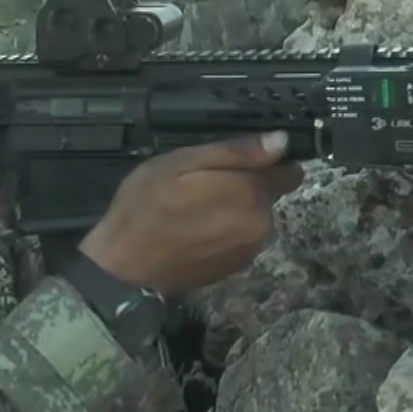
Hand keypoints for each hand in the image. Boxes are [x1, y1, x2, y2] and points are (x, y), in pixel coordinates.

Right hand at [77, 131, 303, 298]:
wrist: (123, 270)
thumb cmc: (146, 207)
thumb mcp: (181, 163)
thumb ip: (236, 152)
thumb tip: (282, 142)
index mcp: (250, 193)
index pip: (289, 170)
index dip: (269, 160)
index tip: (241, 158)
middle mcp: (261, 224)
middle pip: (269, 193)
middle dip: (245, 184)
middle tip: (201, 182)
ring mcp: (250, 250)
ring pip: (255, 215)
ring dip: (235, 207)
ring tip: (194, 206)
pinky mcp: (236, 268)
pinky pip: (242, 236)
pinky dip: (227, 230)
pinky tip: (196, 229)